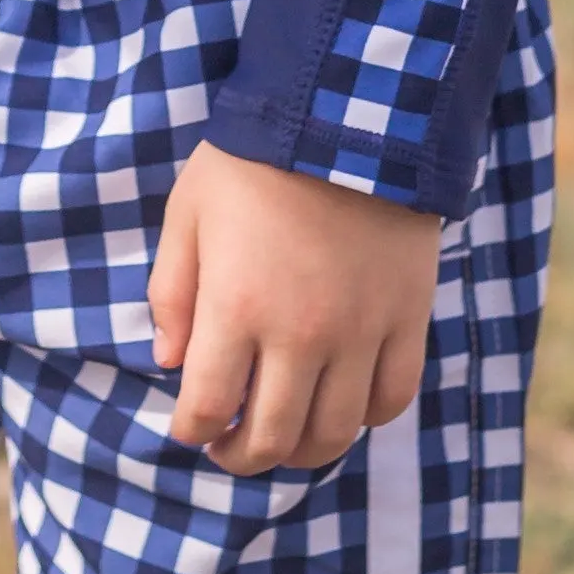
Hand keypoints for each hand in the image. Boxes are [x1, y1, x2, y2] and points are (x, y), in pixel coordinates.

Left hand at [147, 140, 442, 475]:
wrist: (346, 116)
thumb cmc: (253, 162)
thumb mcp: (188, 213)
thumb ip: (171, 292)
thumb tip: (169, 361)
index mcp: (236, 309)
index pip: (207, 409)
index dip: (190, 431)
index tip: (189, 427)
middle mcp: (298, 335)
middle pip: (270, 437)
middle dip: (239, 457)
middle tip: (228, 448)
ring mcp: (358, 333)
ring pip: (332, 433)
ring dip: (300, 452)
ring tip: (283, 439)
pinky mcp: (404, 321)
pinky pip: (390, 399)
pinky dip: (363, 417)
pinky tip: (341, 405)